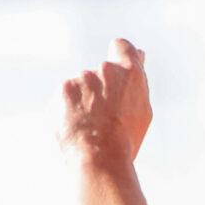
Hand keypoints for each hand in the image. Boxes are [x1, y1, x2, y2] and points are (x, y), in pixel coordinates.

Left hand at [60, 38, 152, 162]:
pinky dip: (69, 112)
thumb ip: (137, 80)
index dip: (119, 55)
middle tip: (107, 118)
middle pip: (101, 75)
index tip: (118, 69)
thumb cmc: (125, 139)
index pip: (121, 47)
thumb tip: (139, 55)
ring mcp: (81, 79)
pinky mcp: (62, 91)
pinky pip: (65, 99)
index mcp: (130, 72)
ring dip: (84, 103)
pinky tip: (77, 129)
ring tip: (92, 129)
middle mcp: (104, 70)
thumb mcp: (142, 110)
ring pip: (82, 88)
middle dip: (102, 91)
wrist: (99, 157)